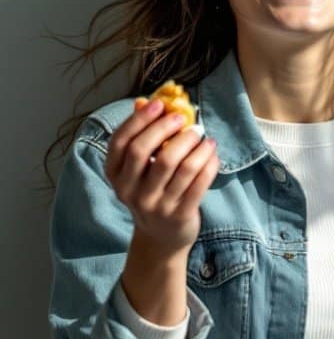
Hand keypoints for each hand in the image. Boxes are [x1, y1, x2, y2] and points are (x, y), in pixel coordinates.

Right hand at [105, 98, 218, 255]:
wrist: (161, 237)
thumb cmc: (151, 191)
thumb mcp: (139, 170)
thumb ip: (143, 138)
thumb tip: (147, 101)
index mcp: (115, 176)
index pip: (120, 142)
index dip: (139, 120)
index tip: (159, 104)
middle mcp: (130, 192)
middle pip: (144, 151)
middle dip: (165, 129)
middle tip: (183, 119)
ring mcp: (154, 206)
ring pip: (177, 166)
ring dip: (193, 145)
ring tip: (203, 136)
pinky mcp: (179, 215)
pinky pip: (198, 182)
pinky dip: (208, 163)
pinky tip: (212, 154)